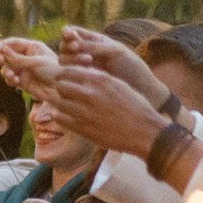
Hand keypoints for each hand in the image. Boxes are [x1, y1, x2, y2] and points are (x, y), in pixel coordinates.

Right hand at [0, 36, 60, 96]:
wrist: (62, 89)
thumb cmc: (53, 71)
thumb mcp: (36, 63)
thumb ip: (18, 58)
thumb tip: (2, 50)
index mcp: (32, 47)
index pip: (13, 43)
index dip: (3, 45)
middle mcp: (25, 57)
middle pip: (6, 54)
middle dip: (1, 58)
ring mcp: (23, 69)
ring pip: (6, 67)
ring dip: (6, 71)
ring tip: (11, 76)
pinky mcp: (21, 80)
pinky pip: (10, 78)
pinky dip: (10, 80)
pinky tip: (15, 82)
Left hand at [46, 65, 173, 156]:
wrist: (144, 131)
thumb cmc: (135, 107)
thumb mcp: (119, 85)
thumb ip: (100, 78)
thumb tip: (82, 71)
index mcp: (101, 80)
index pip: (69, 70)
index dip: (63, 74)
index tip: (62, 77)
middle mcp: (91, 94)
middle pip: (61, 85)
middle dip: (60, 88)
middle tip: (62, 92)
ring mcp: (85, 112)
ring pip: (57, 102)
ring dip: (58, 102)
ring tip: (63, 104)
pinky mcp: (82, 128)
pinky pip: (60, 118)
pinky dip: (60, 115)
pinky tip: (65, 116)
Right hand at [57, 25, 171, 104]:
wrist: (140, 89)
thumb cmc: (131, 67)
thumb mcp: (114, 51)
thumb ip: (93, 46)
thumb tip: (72, 43)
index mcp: (95, 41)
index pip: (73, 33)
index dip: (68, 33)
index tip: (70, 36)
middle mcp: (85, 53)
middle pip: (64, 46)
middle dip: (69, 46)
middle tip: (78, 48)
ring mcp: (82, 68)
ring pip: (63, 60)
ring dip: (71, 58)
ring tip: (88, 61)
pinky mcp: (81, 82)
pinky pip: (67, 75)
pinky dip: (72, 70)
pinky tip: (86, 71)